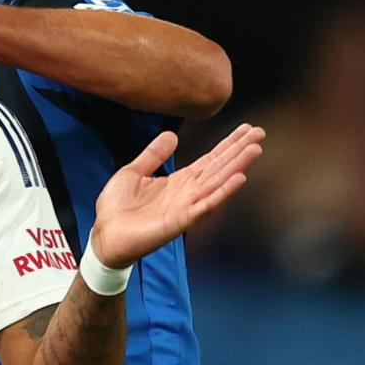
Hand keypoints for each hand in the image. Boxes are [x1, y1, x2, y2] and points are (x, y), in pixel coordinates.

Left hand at [89, 123, 264, 268]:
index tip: (246, 129)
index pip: (210, 159)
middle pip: (219, 168)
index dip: (228, 144)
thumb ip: (153, 155)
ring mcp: (186, 207)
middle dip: (239, 151)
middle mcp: (188, 193)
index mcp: (178, 182)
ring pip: (218, 183)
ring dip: (237, 167)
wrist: (104, 235)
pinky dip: (223, 193)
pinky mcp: (180, 221)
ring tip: (254, 150)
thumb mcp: (132, 172)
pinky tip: (239, 179)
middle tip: (260, 133)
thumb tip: (172, 134)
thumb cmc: (116, 209)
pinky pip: (206, 206)